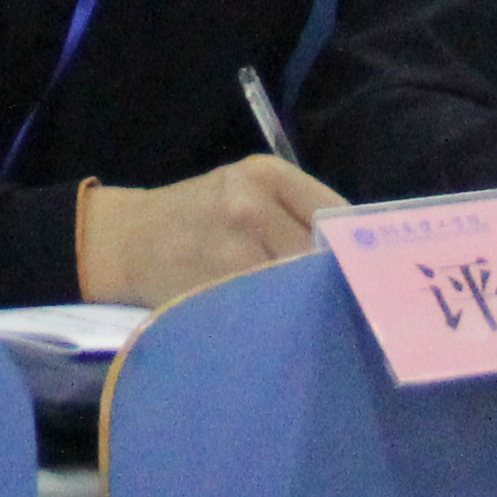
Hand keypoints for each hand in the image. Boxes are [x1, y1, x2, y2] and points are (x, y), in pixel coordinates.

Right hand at [77, 157, 341, 305]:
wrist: (127, 240)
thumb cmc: (197, 213)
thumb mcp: (243, 188)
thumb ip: (294, 210)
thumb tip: (355, 250)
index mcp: (265, 174)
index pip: (335, 214)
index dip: (354, 246)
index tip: (369, 268)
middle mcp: (250, 206)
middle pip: (319, 253)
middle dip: (333, 277)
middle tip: (349, 300)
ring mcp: (232, 251)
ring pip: (296, 284)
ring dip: (310, 302)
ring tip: (318, 314)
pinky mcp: (216, 289)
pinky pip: (267, 308)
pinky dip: (280, 317)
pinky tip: (284, 323)